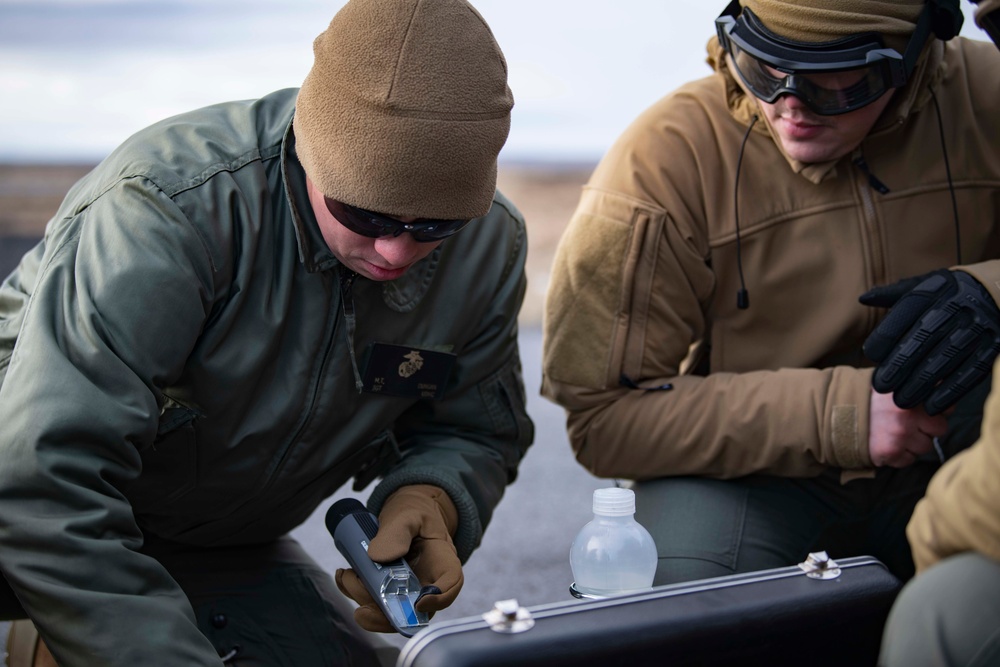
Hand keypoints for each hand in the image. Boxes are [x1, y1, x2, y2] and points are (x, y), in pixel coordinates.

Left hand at [335, 485, 462, 632]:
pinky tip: (345, 576)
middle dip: (385, 614)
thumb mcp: (408, 515)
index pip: (450, 584)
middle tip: (362, 608)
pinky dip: (354, 592)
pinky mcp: (387, 591)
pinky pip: (372, 602)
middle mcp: (427, 582)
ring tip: (347, 575)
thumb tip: (377, 557)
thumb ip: (397, 532)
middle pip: (414, 610)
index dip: (438, 600)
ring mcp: (407, 590)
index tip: (418, 602)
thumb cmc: (413, 515)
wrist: (403, 517)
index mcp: (443, 561)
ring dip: (363, 598)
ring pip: (389, 610)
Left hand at [860, 269, 999, 414]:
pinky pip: (969, 374)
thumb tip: (864, 299)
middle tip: (881, 387)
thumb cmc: (950, 293)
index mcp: (932, 292)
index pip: (901, 316)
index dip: (883, 339)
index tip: (870, 356)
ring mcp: (975, 329)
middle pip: (920, 341)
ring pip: (942, 361)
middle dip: (897, 367)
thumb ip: (893, 294)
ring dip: (919, 385)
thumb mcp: (924, 285)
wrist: (999, 292)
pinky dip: (949, 393)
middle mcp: (953, 309)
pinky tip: (931, 406)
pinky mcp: (992, 348)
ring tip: (901, 401)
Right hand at [868, 388, 947, 466]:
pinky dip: (899, 456)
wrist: (835, 413)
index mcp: (910, 395)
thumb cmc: (867, 399)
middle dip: (926, 428)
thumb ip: (917, 387)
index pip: (944, 407)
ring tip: (894, 434)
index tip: (924, 411)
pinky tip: (887, 444)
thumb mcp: (892, 385)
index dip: (936, 410)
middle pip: (939, 429)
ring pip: (924, 447)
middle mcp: (908, 415)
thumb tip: (943, 387)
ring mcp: (900, 435)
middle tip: (907, 424)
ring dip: (913, 443)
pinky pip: (908, 460)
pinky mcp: (890, 452)